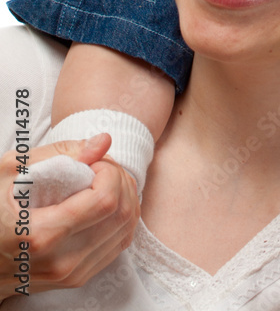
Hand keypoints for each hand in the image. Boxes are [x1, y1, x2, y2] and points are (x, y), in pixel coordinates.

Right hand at [0, 134, 138, 298]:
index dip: (109, 172)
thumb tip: (104, 142)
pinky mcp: (78, 278)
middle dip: (121, 179)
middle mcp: (62, 261)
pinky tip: (105, 201)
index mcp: (42, 234)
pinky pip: (119, 244)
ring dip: (125, 196)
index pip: (106, 200)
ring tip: (103, 181)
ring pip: (126, 229)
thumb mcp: (12, 172)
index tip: (92, 162)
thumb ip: (59, 153)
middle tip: (101, 167)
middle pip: (122, 213)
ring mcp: (72, 274)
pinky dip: (121, 217)